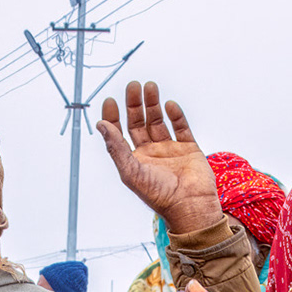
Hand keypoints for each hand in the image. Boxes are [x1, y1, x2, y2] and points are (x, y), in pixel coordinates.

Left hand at [98, 81, 223, 236]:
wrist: (190, 205)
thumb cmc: (159, 195)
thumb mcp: (131, 171)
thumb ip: (116, 147)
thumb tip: (101, 125)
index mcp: (134, 160)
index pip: (119, 134)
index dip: (113, 117)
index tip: (110, 100)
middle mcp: (150, 153)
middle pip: (139, 122)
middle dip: (134, 104)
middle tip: (133, 86)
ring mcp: (170, 149)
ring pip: (158, 120)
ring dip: (153, 104)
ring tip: (149, 87)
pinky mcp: (188, 148)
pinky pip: (181, 126)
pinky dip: (175, 114)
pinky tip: (169, 105)